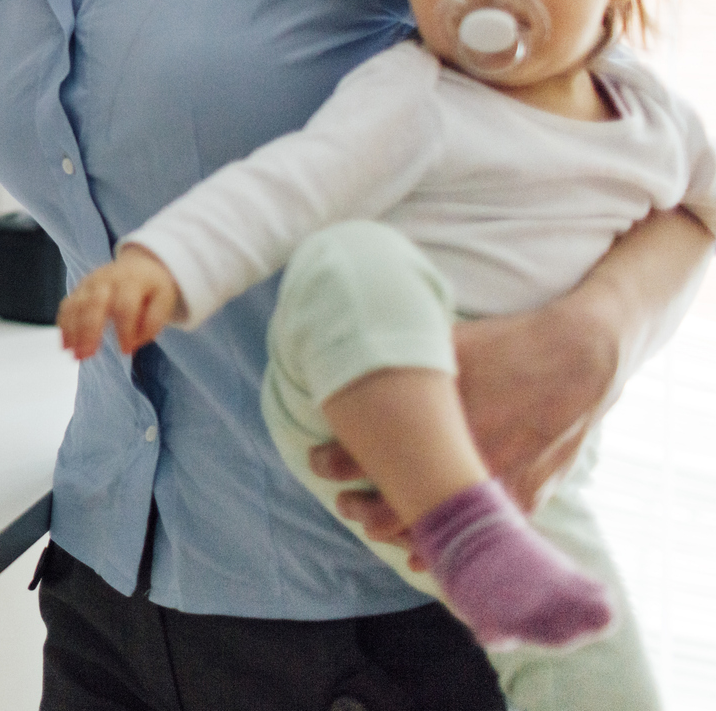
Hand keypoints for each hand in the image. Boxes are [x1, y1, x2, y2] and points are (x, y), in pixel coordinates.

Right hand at [57, 244, 179, 359]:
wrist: (137, 265)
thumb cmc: (150, 289)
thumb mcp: (164, 301)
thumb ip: (152, 322)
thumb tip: (132, 344)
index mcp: (132, 281)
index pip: (125, 305)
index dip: (124, 329)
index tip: (125, 350)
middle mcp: (107, 279)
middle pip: (94, 302)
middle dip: (88, 330)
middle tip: (86, 355)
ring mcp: (90, 283)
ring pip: (76, 304)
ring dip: (72, 330)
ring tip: (73, 354)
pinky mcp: (79, 289)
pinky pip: (67, 305)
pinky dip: (64, 325)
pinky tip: (65, 344)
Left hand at [309, 301, 614, 566]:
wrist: (579, 359)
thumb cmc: (506, 345)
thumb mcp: (447, 341)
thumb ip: (402, 356)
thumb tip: (351, 349)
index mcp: (441, 419)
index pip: (371, 452)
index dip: (337, 460)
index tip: (317, 461)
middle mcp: (467, 457)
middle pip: (397, 504)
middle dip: (364, 507)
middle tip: (345, 502)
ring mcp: (499, 483)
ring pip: (439, 528)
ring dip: (404, 531)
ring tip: (376, 527)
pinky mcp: (527, 497)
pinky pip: (484, 535)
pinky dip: (452, 546)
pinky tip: (424, 555)